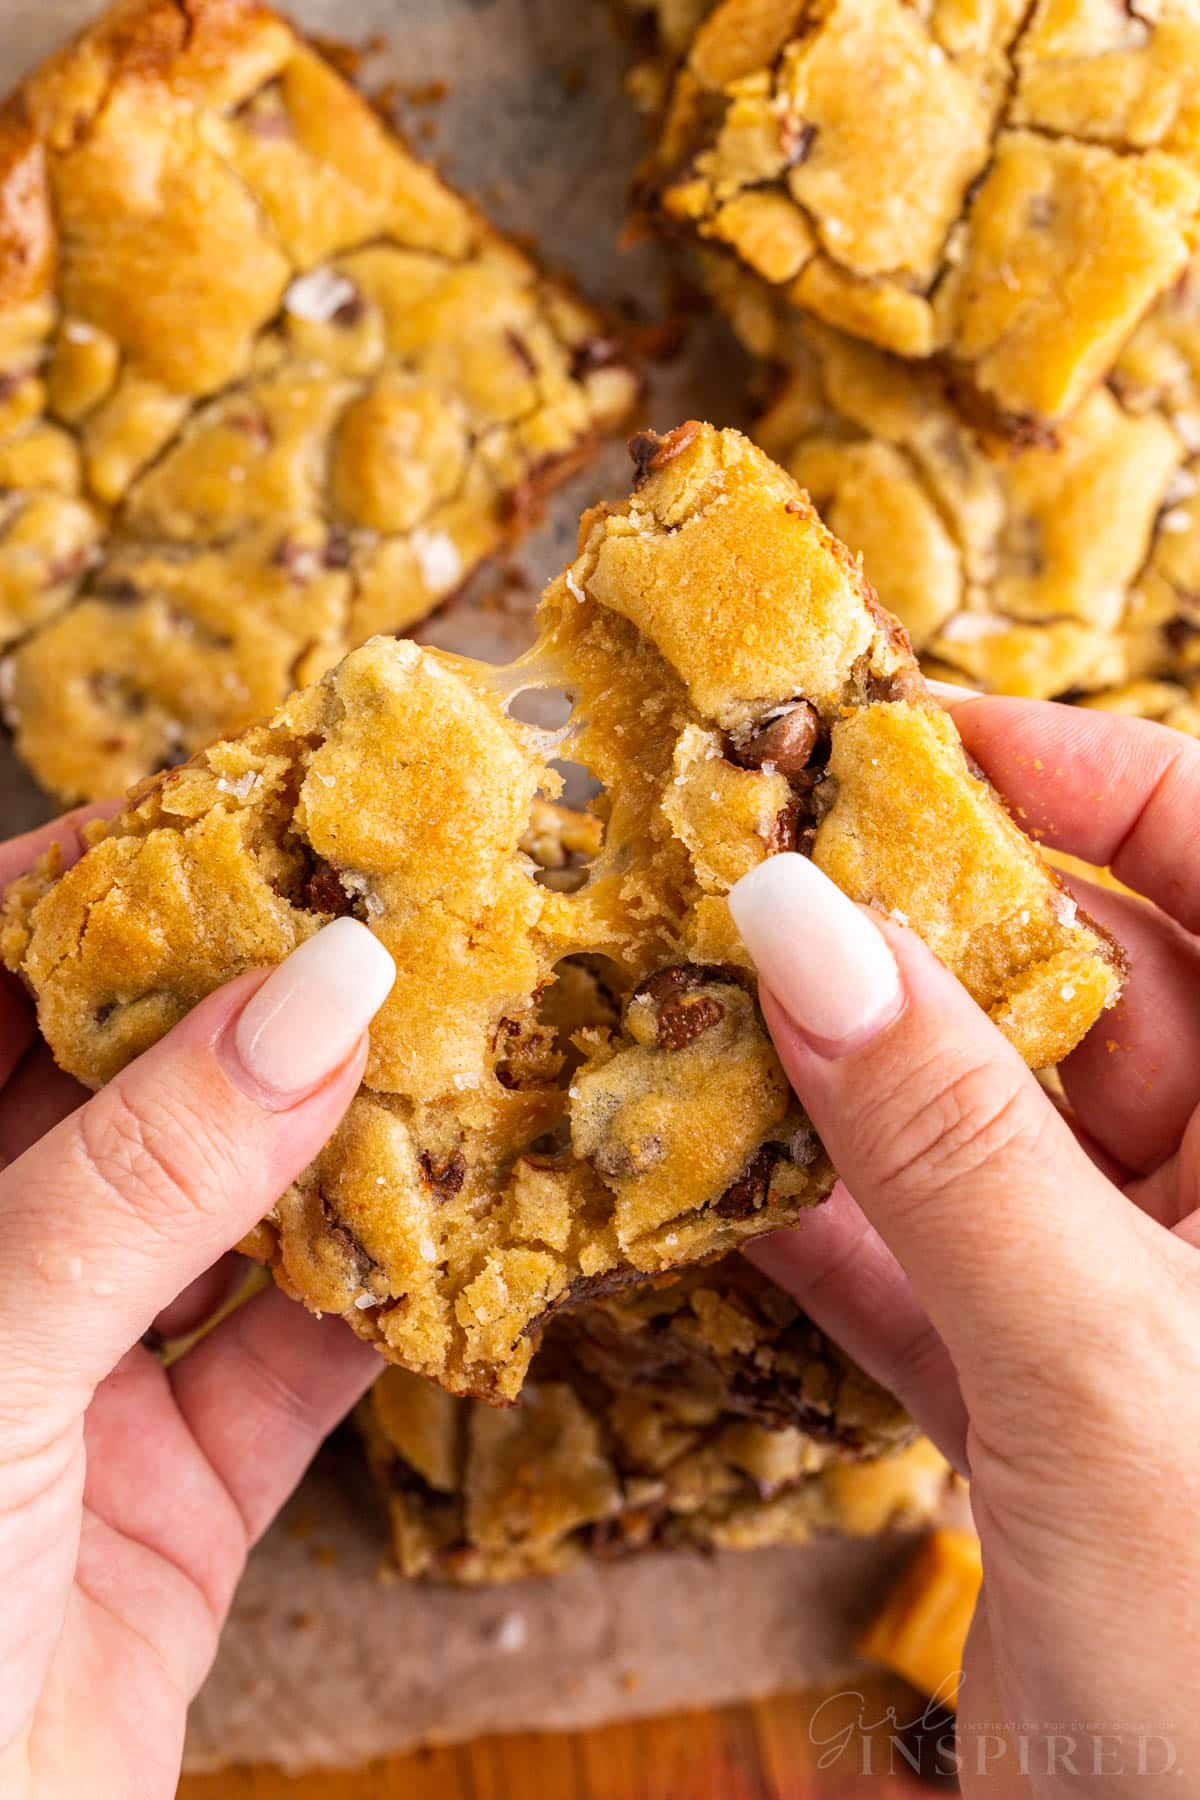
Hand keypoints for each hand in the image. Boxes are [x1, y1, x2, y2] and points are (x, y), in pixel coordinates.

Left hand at [0, 810, 395, 1799]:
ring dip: (339, 1135)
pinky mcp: (174, 1488)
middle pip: (118, 1084)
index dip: (87, 881)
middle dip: (248, 993)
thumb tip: (325, 988)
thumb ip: (148, 1175)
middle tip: (389, 898)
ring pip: (223, 1211)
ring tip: (462, 1023)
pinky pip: (294, 1355)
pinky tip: (471, 1215)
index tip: (234, 805)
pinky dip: (383, 1292)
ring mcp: (74, 1377)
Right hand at [730, 697, 1199, 1796]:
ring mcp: (1150, 1294)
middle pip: (1088, 986)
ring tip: (692, 1015)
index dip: (1086, 776)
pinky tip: (711, 1194)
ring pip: (988, 1127)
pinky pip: (934, 1262)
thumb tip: (796, 920)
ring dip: (844, 1087)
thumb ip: (949, 1143)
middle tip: (745, 885)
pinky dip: (830, 1232)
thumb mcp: (1106, 1372)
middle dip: (917, 935)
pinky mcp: (1057, 1393)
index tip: (906, 734)